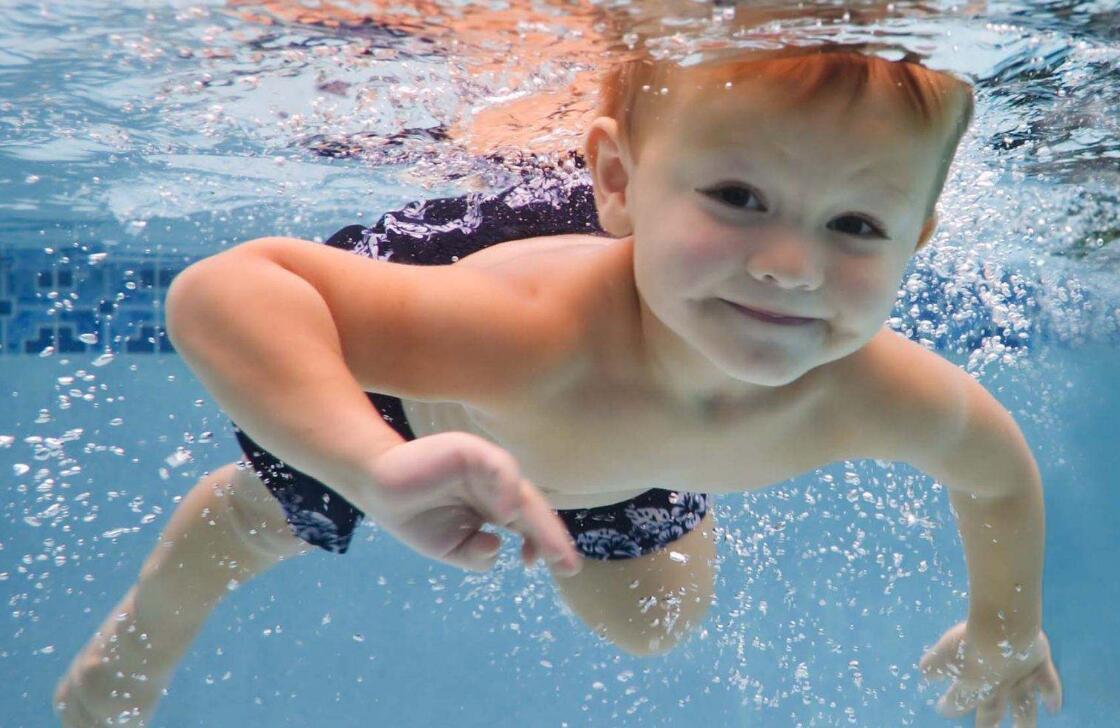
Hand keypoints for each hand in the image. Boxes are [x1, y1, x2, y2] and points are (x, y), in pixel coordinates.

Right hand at [363, 431, 581, 574]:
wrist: (376, 484)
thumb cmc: (414, 514)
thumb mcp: (449, 547)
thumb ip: (475, 554)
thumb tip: (496, 549)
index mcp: (495, 505)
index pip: (530, 524)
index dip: (546, 544)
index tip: (560, 569)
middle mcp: (496, 485)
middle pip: (533, 509)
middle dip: (552, 537)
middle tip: (569, 565)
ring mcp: (485, 466)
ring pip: (521, 491)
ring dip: (536, 521)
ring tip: (545, 551)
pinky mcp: (471, 450)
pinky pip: (497, 467)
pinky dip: (504, 488)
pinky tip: (506, 514)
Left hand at [919, 621, 1061, 726]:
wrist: (1003, 630)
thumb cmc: (969, 641)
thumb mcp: (943, 652)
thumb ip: (932, 666)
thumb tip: (924, 674)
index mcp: (973, 686)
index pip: (958, 702)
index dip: (949, 706)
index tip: (942, 708)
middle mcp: (998, 690)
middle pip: (991, 713)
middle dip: (985, 724)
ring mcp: (1021, 681)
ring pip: (1025, 710)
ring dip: (1024, 723)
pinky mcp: (1040, 668)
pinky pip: (1049, 686)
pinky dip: (1052, 696)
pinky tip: (1053, 708)